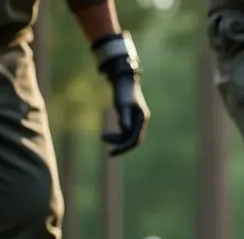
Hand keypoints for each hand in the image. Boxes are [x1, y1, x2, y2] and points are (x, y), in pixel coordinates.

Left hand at [92, 32, 149, 156]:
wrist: (124, 81)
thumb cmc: (123, 92)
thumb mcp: (122, 105)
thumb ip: (124, 117)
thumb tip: (126, 130)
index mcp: (142, 119)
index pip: (136, 139)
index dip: (125, 147)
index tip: (113, 152)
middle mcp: (141, 122)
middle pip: (133, 140)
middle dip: (121, 146)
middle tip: (109, 153)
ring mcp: (135, 121)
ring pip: (127, 136)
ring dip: (116, 140)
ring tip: (102, 137)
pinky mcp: (129, 119)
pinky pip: (124, 132)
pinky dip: (116, 135)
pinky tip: (105, 135)